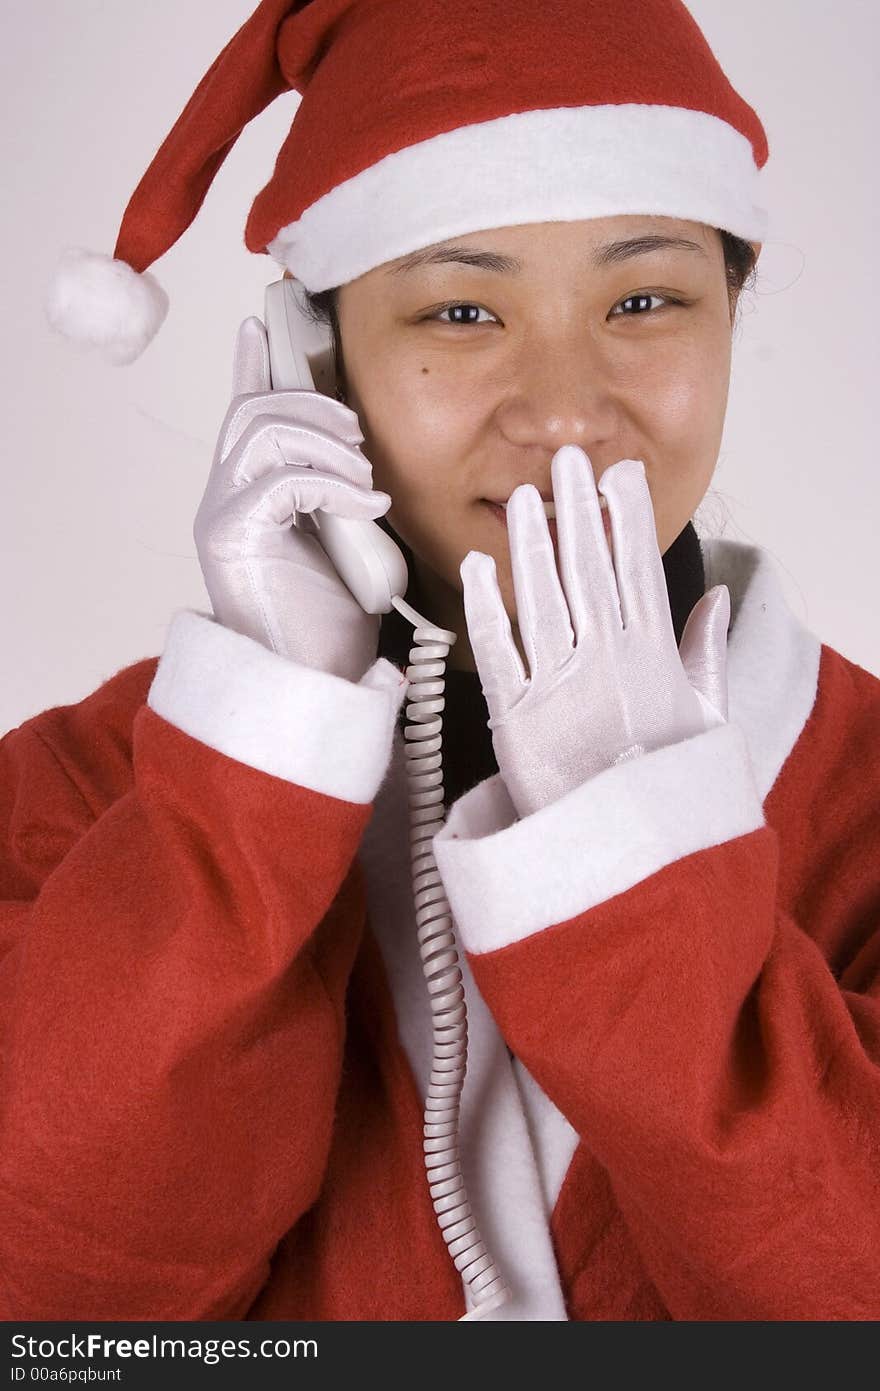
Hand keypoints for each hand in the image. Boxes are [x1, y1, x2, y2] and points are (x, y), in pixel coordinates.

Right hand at [194, 317, 391, 683]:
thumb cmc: (332, 628)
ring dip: (326, 440)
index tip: (264, 324)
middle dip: (314, 404)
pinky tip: (369, 503)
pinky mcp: (230, 537)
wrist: (315, 688)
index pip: (244, 414)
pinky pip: (279, 478)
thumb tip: (364, 454)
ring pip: (261, 431)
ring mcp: (221, 516)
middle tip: (359, 434)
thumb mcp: (347, 543)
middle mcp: (225, 498)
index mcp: (249, 496)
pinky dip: (332, 481)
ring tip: (367, 475)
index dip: (253, 366)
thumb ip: (340, 494)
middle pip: (254, 410)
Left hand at [460, 445, 730, 817]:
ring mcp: (560, 686)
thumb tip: (714, 597)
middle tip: (567, 460)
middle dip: (577, 511)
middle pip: (588, 570)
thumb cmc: (665, 792)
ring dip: (532, 542)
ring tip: (525, 495)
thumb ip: (706, 654)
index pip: (637, 571)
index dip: (627, 520)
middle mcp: (607, 662)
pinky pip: (497, 650)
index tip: (618, 475)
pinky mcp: (515, 717)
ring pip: (543, 597)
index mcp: (652, 660)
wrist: (630, 860)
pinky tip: (477, 563)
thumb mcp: (706, 720)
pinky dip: (485, 606)